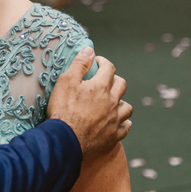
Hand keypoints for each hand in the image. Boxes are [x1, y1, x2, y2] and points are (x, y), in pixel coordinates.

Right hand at [48, 48, 132, 163]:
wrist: (65, 141)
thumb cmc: (63, 110)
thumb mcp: (66, 82)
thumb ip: (80, 64)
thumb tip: (90, 50)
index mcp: (101, 87)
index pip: (109, 68)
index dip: (103, 62)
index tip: (97, 62)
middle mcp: (112, 102)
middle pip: (121, 85)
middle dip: (114, 79)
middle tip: (105, 80)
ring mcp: (114, 120)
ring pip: (127, 107)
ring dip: (121, 102)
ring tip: (113, 102)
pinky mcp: (113, 136)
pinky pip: (125, 127)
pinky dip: (123, 123)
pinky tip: (119, 122)